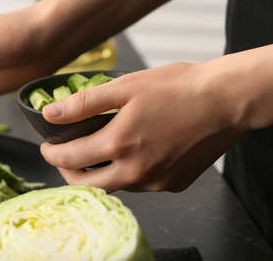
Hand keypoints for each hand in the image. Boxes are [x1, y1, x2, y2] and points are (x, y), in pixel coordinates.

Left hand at [40, 62, 241, 191]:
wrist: (225, 101)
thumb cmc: (178, 88)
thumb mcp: (125, 87)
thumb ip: (84, 103)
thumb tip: (50, 114)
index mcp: (119, 145)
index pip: (70, 159)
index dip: (52, 154)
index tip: (47, 147)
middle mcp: (135, 172)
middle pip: (87, 184)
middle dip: (68, 173)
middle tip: (63, 158)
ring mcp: (155, 182)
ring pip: (115, 185)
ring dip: (99, 173)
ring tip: (97, 152)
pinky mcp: (173, 184)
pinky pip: (141, 184)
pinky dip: (128, 172)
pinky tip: (133, 153)